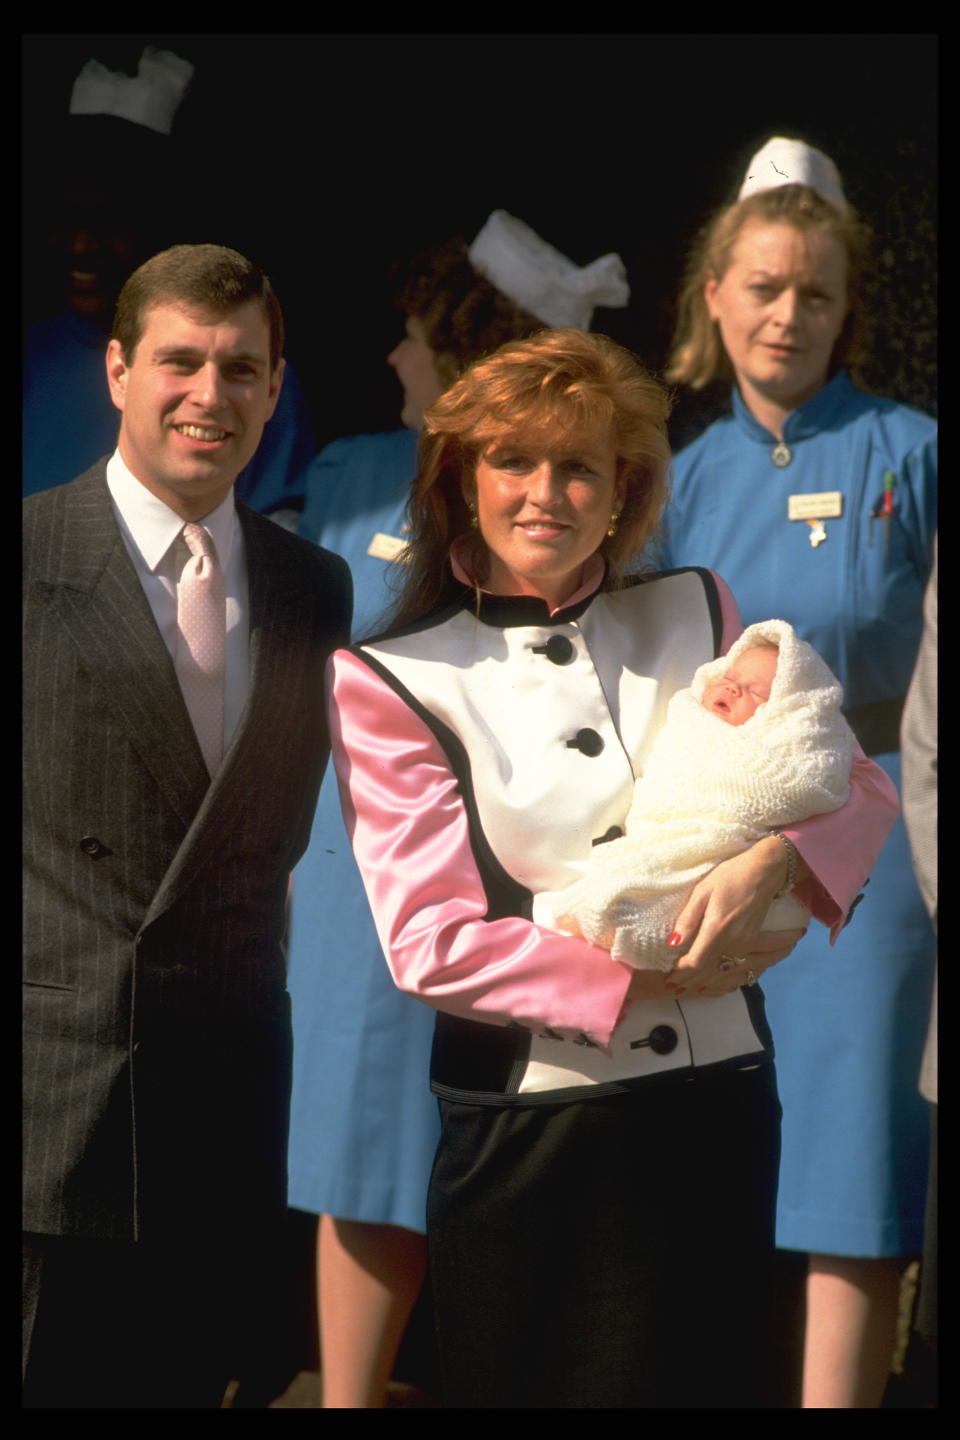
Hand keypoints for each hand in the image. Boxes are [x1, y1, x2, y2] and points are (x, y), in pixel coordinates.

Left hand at [662, 837, 805, 995]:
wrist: (764, 872)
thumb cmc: (729, 876)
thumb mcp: (702, 892)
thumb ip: (688, 919)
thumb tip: (673, 944)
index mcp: (717, 930)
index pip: (696, 962)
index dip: (681, 973)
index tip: (669, 976)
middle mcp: (734, 943)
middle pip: (709, 971)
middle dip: (690, 981)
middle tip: (674, 987)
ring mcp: (746, 944)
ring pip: (724, 973)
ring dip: (708, 984)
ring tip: (691, 990)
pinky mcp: (753, 942)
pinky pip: (740, 969)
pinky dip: (729, 981)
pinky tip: (721, 986)